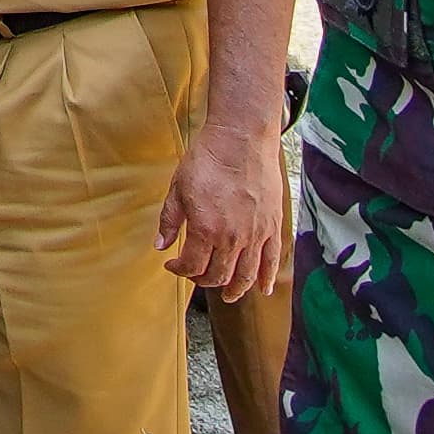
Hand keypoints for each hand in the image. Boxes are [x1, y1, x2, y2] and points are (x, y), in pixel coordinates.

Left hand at [157, 119, 288, 299]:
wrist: (241, 139)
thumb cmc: (207, 159)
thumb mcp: (178, 188)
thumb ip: (169, 220)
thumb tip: (160, 245)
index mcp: (205, 229)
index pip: (192, 266)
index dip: (179, 270)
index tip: (173, 264)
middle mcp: (232, 238)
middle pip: (218, 276)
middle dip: (203, 280)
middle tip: (197, 275)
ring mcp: (255, 234)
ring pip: (245, 276)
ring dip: (235, 289)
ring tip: (228, 295)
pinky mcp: (272, 226)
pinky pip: (272, 261)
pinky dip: (268, 279)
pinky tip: (263, 289)